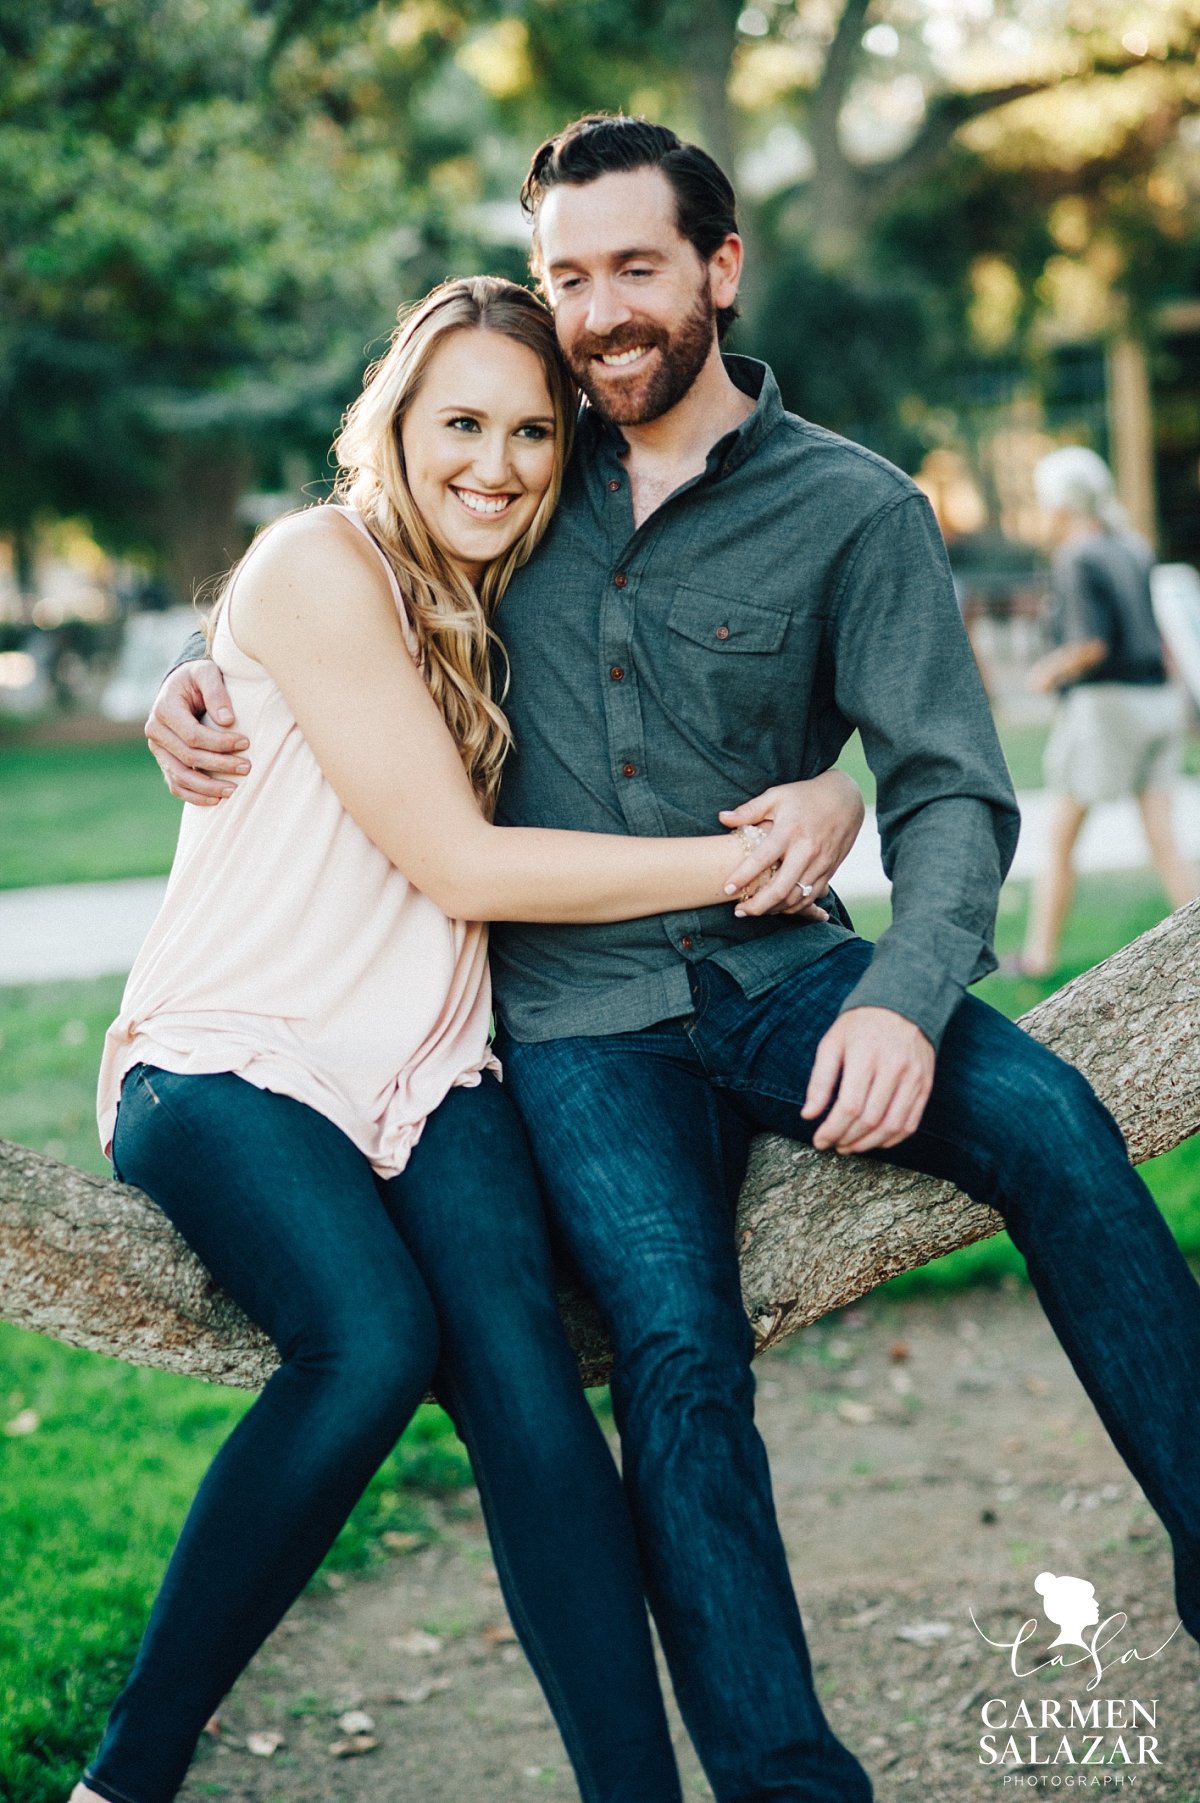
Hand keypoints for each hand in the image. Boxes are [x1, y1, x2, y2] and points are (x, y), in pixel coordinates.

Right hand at [145, 661, 249, 805]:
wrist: (181, 685)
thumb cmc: (197, 678)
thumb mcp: (207, 673)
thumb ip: (216, 692)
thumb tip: (227, 721)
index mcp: (164, 709)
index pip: (193, 735)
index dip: (219, 743)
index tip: (245, 743)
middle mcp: (156, 731)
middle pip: (189, 757)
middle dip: (220, 764)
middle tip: (248, 767)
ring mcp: (158, 749)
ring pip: (180, 776)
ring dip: (208, 787)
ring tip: (234, 791)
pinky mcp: (165, 760)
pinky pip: (175, 785)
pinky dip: (193, 796)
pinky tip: (215, 801)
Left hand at [720, 769, 864, 918]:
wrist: (846, 799)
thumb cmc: (806, 796)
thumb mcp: (777, 796)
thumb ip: (750, 810)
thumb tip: (722, 818)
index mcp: (789, 831)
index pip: (761, 859)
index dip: (742, 877)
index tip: (726, 889)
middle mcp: (806, 850)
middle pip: (780, 889)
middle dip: (757, 906)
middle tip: (739, 911)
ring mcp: (820, 863)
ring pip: (796, 898)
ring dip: (773, 910)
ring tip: (754, 911)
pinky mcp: (830, 871)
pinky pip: (811, 897)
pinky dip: (793, 907)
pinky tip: (777, 908)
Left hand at [802, 1007, 933, 1153]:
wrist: (903, 1004)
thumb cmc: (860, 1025)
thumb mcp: (832, 1043)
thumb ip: (819, 1080)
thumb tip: (809, 1115)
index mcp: (865, 1055)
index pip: (849, 1106)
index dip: (832, 1130)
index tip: (819, 1140)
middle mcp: (893, 1067)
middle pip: (870, 1119)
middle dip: (847, 1139)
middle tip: (833, 1145)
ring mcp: (913, 1078)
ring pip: (892, 1126)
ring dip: (868, 1144)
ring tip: (850, 1146)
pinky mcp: (925, 1085)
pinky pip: (910, 1123)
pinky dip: (891, 1139)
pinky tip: (873, 1141)